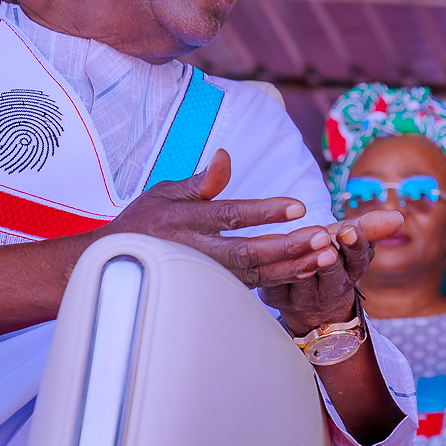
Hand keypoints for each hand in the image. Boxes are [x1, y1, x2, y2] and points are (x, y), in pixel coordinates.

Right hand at [110, 149, 333, 287]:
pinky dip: (283, 278)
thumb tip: (225, 156)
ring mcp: (206, 274)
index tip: (298, 206)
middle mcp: (197, 250)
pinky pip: (253, 285)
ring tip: (327, 254)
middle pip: (248, 251)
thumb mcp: (166, 192)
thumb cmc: (146, 221)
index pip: (230, 215)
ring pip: (255, 274)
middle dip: (288, 245)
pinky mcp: (215, 288)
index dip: (264, 211)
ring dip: (294, 265)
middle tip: (322, 236)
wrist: (119, 263)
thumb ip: (202, 181)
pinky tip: (310, 268)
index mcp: (186, 220)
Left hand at [262, 211, 402, 333]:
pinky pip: (274, 283)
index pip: (357, 259)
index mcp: (351, 272)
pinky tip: (273, 252)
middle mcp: (329, 289)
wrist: (310, 304)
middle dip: (329, 256)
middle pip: (331, 272)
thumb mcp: (352, 243)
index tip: (350, 231)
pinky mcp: (275, 297)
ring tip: (298, 249)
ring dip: (301, 261)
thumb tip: (398, 217)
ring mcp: (302, 296)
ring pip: (302, 278)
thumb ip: (370, 228)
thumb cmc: (333, 262)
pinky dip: (274, 268)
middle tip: (325, 239)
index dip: (354, 245)